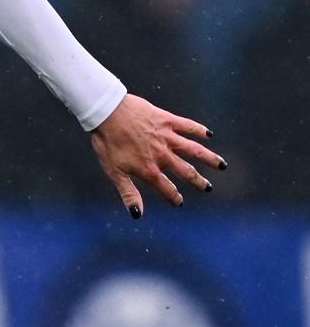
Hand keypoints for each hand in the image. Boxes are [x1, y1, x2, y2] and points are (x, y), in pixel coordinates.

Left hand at [89, 93, 223, 217]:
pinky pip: (187, 126)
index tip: (179, 202)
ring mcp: (166, 137)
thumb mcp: (113, 171)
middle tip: (207, 188)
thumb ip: (128, 192)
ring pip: (194, 150)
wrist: (106, 112)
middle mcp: (162, 155)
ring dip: (209, 158)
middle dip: (198, 181)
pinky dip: (199, 130)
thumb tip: (137, 214)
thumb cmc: (107, 142)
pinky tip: (208, 135)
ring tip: (222, 165)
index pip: (167, 189)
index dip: (174, 198)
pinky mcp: (166, 120)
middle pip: (186, 172)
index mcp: (149, 169)